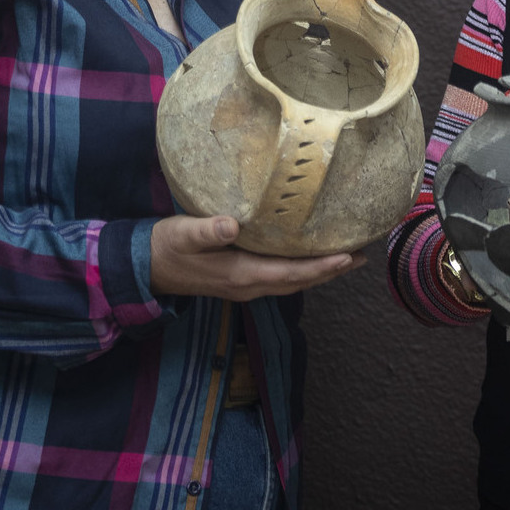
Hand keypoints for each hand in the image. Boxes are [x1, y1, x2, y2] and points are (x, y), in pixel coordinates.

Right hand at [150, 214, 366, 301]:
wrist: (147, 268)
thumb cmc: (167, 246)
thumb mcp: (184, 234)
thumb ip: (208, 229)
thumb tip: (232, 223)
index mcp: (241, 275)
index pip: (291, 273)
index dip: (321, 267)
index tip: (348, 257)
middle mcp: (249, 286)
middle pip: (300, 281)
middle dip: (331, 270)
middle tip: (362, 256)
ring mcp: (246, 286)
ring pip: (293, 281)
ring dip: (321, 272)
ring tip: (348, 258)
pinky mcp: (241, 280)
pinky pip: (281, 277)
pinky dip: (303, 270)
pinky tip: (311, 257)